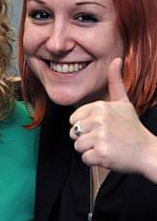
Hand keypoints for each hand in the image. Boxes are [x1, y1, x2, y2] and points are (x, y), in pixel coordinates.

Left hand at [69, 58, 156, 181]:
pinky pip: (85, 159)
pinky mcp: (101, 153)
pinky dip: (95, 161)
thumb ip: (115, 82)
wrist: (147, 152)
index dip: (84, 126)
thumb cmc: (131, 128)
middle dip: (86, 139)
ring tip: (107, 146)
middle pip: (73, 133)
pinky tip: (109, 155)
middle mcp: (99, 120)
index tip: (102, 128)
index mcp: (99, 107)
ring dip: (90, 150)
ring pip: (78, 146)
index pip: (73, 120)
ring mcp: (100, 137)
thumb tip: (116, 59)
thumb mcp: (123, 103)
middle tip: (105, 138)